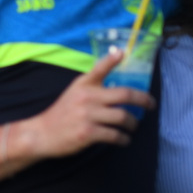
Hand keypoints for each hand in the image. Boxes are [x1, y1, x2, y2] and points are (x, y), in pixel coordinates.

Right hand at [20, 51, 150, 157]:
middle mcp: (87, 97)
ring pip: (123, 117)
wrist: (41, 134)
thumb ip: (92, 84)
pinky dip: (123, 139)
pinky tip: (124, 139)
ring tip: (133, 126)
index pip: (100, 68)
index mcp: (83, 85)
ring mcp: (87, 116)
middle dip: (143, 100)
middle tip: (151, 104)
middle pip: (124, 95)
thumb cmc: (62, 113)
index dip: (112, 59)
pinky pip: (114, 135)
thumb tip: (114, 78)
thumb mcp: (74, 92)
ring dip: (133, 123)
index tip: (123, 52)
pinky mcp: (88, 133)